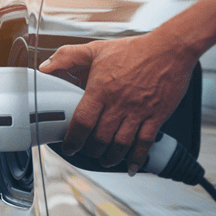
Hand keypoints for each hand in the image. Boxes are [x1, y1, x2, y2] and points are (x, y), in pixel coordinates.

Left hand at [38, 32, 196, 174]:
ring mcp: (138, 111)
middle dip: (92, 150)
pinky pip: (145, 143)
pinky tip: (132, 166)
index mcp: (101, 89)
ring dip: (111, 157)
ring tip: (105, 159)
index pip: (82, 121)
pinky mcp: (156, 116)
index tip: (69, 146)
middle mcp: (119, 103)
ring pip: (121, 144)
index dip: (73, 139)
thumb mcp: (96, 49)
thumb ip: (68, 56)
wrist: (170, 49)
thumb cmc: (135, 50)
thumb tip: (46, 66)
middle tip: (88, 151)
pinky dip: (137, 158)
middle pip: (100, 138)